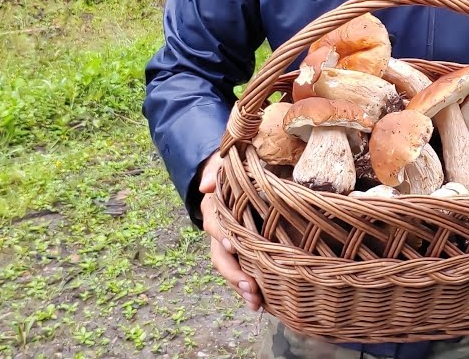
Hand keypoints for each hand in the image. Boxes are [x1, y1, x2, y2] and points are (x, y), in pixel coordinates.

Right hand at [198, 153, 261, 310]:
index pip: (215, 226)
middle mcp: (218, 231)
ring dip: (241, 287)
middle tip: (250, 288)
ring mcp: (227, 244)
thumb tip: (205, 186)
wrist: (229, 177)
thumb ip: (213, 171)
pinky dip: (249, 288)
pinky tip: (262, 303)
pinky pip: (241, 271)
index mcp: (215, 211)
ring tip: (256, 304)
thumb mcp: (220, 164)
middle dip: (234, 274)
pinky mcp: (240, 251)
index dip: (223, 236)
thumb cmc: (230, 169)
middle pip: (220, 257)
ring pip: (230, 269)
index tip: (232, 246)